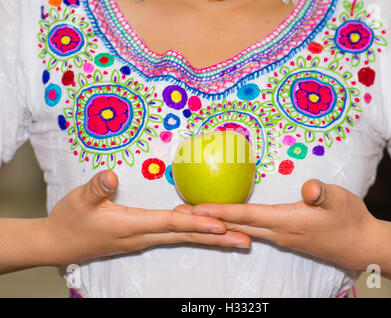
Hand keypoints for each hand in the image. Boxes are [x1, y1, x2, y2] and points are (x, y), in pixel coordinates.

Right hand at [41, 170, 250, 266]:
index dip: (196, 223)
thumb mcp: (78, 200)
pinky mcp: (142, 237)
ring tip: (236, 238)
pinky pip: (174, 235)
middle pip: (186, 235)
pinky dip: (194, 232)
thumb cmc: (69, 221)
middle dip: (217, 237)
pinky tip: (206, 229)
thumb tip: (110, 175)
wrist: (58, 244)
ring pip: (183, 237)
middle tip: (246, 239)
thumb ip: (96, 188)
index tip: (221, 224)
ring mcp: (144, 238)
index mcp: (132, 225)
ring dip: (210, 237)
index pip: (170, 223)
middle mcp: (144, 235)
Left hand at [180, 179, 377, 270]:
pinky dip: (234, 225)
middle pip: (236, 225)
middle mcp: (278, 233)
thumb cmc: (350, 220)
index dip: (220, 211)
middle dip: (207, 220)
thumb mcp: (340, 201)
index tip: (195, 210)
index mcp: (286, 222)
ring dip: (217, 223)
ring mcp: (280, 237)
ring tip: (195, 218)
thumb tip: (309, 188)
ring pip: (241, 229)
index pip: (246, 215)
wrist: (361, 246)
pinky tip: (227, 223)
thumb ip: (322, 194)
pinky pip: (252, 231)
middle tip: (179, 215)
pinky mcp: (284, 237)